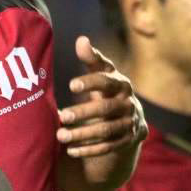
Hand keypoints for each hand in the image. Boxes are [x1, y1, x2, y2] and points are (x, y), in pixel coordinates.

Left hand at [57, 36, 146, 157]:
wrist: (130, 119)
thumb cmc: (108, 91)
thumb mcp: (103, 74)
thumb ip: (92, 60)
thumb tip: (81, 39)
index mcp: (122, 85)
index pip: (107, 82)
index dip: (91, 82)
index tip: (71, 85)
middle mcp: (128, 104)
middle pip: (106, 109)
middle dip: (83, 113)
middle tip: (60, 116)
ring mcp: (129, 123)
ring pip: (106, 131)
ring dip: (83, 134)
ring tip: (60, 136)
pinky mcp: (127, 141)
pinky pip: (109, 147)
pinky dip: (89, 150)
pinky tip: (70, 150)